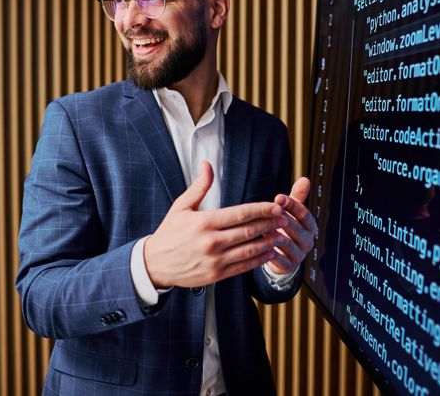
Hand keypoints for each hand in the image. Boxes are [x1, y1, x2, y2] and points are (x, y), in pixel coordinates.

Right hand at [144, 162, 289, 287]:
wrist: (155, 264)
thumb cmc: (170, 232)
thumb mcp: (181, 207)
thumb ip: (199, 186)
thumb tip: (207, 164)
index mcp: (204, 222)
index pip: (240, 214)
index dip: (262, 209)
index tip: (276, 206)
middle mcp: (211, 241)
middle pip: (249, 231)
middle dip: (270, 224)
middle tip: (285, 218)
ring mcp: (215, 260)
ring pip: (249, 250)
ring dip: (268, 242)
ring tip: (281, 235)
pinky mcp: (216, 275)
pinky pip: (243, 266)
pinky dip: (259, 260)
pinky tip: (269, 253)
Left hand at [265, 177, 317, 274]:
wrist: (285, 254)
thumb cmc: (287, 228)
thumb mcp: (292, 212)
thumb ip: (297, 196)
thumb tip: (305, 179)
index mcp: (310, 226)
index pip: (304, 214)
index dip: (292, 205)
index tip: (278, 197)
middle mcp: (307, 240)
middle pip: (296, 228)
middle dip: (282, 218)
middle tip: (270, 211)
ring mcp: (299, 254)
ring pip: (288, 243)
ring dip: (275, 235)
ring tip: (264, 228)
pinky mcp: (288, 265)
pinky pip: (280, 259)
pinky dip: (271, 252)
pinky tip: (261, 245)